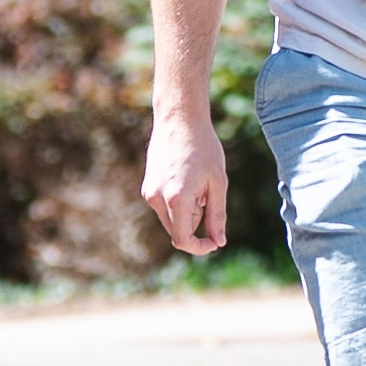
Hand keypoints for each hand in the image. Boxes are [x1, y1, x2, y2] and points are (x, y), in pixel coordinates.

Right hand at [140, 106, 229, 254]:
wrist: (179, 118)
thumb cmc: (203, 148)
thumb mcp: (218, 182)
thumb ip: (217, 215)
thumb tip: (218, 242)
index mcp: (176, 198)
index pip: (183, 239)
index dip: (199, 247)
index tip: (214, 242)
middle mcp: (157, 198)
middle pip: (178, 230)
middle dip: (196, 223)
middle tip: (208, 195)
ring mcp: (149, 192)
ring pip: (171, 218)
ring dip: (187, 211)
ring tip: (197, 182)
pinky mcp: (147, 185)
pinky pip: (164, 206)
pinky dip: (177, 202)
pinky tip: (186, 177)